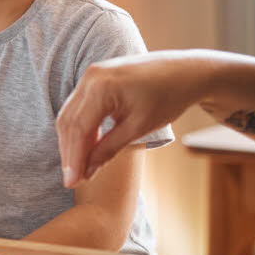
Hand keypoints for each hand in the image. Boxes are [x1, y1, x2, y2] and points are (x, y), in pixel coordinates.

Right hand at [56, 51, 209, 186]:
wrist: (185, 71)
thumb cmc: (168, 97)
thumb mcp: (139, 127)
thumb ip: (108, 148)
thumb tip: (87, 171)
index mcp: (101, 87)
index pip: (78, 129)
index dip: (73, 159)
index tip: (72, 183)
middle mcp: (90, 77)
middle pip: (69, 121)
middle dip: (69, 152)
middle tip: (72, 181)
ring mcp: (91, 75)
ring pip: (70, 114)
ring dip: (72, 141)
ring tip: (78, 168)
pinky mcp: (96, 78)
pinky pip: (79, 106)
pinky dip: (80, 128)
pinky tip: (85, 147)